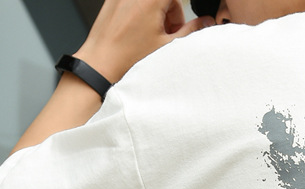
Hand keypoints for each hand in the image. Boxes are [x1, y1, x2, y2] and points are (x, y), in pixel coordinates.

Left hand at [75, 0, 214, 82]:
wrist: (99, 65)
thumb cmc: (128, 59)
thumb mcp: (167, 47)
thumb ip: (191, 31)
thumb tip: (205, 22)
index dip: (177, 14)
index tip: (175, 29)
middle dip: (165, 14)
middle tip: (161, 36)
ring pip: (146, 1)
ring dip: (152, 14)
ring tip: (147, 36)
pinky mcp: (110, 1)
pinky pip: (132, 3)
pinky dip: (137, 14)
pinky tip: (134, 33)